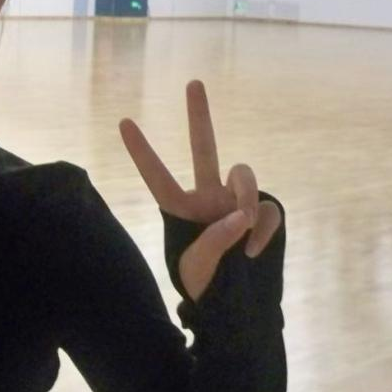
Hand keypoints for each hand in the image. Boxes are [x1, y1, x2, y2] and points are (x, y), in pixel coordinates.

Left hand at [118, 80, 281, 302]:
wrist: (240, 309)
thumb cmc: (206, 287)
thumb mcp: (196, 266)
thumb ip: (215, 238)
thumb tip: (243, 215)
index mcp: (180, 210)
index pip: (158, 177)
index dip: (142, 151)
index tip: (123, 121)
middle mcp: (209, 198)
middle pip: (204, 148)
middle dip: (199, 116)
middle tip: (193, 82)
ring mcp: (238, 203)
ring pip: (244, 175)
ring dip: (245, 198)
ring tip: (242, 232)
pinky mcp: (265, 213)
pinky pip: (268, 208)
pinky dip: (264, 229)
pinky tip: (254, 251)